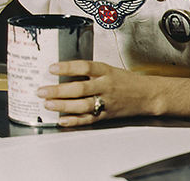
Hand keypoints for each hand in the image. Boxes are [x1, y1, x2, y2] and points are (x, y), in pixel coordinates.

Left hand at [36, 60, 155, 126]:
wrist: (147, 95)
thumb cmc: (125, 81)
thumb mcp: (108, 69)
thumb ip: (89, 72)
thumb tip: (62, 72)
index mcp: (106, 71)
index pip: (85, 67)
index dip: (68, 67)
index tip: (52, 68)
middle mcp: (106, 86)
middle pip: (80, 88)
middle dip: (59, 90)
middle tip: (42, 91)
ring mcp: (107, 102)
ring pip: (83, 105)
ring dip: (63, 105)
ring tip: (48, 104)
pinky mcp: (107, 115)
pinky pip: (89, 119)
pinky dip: (75, 121)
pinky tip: (62, 120)